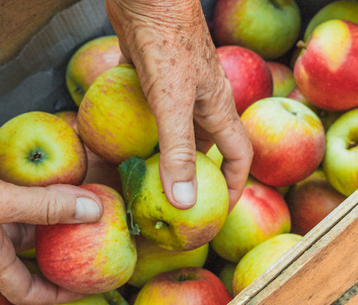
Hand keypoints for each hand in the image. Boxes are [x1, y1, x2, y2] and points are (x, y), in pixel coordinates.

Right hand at [0, 38, 102, 304]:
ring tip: (90, 169)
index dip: (58, 294)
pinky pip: (3, 151)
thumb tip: (95, 210)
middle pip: (33, 234)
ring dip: (52, 180)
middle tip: (106, 215)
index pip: (26, 287)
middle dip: (67, 226)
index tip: (90, 290)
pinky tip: (51, 129)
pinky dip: (24, 143)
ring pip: (22, 189)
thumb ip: (43, 207)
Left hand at [105, 0, 251, 210]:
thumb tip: (185, 203)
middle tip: (173, 201)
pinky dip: (139, 126)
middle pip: (205, 146)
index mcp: (218, 107)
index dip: (234, 185)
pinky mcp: (151, 72)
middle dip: (193, 175)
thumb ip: (178, 152)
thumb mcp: (173, 103)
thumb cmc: (165, 41)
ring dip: (163, 152)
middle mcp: (202, 99)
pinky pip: (149, 109)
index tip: (218, 210)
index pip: (238, 155)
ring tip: (143, 177)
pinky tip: (119, 139)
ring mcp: (176, 86)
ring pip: (175, 129)